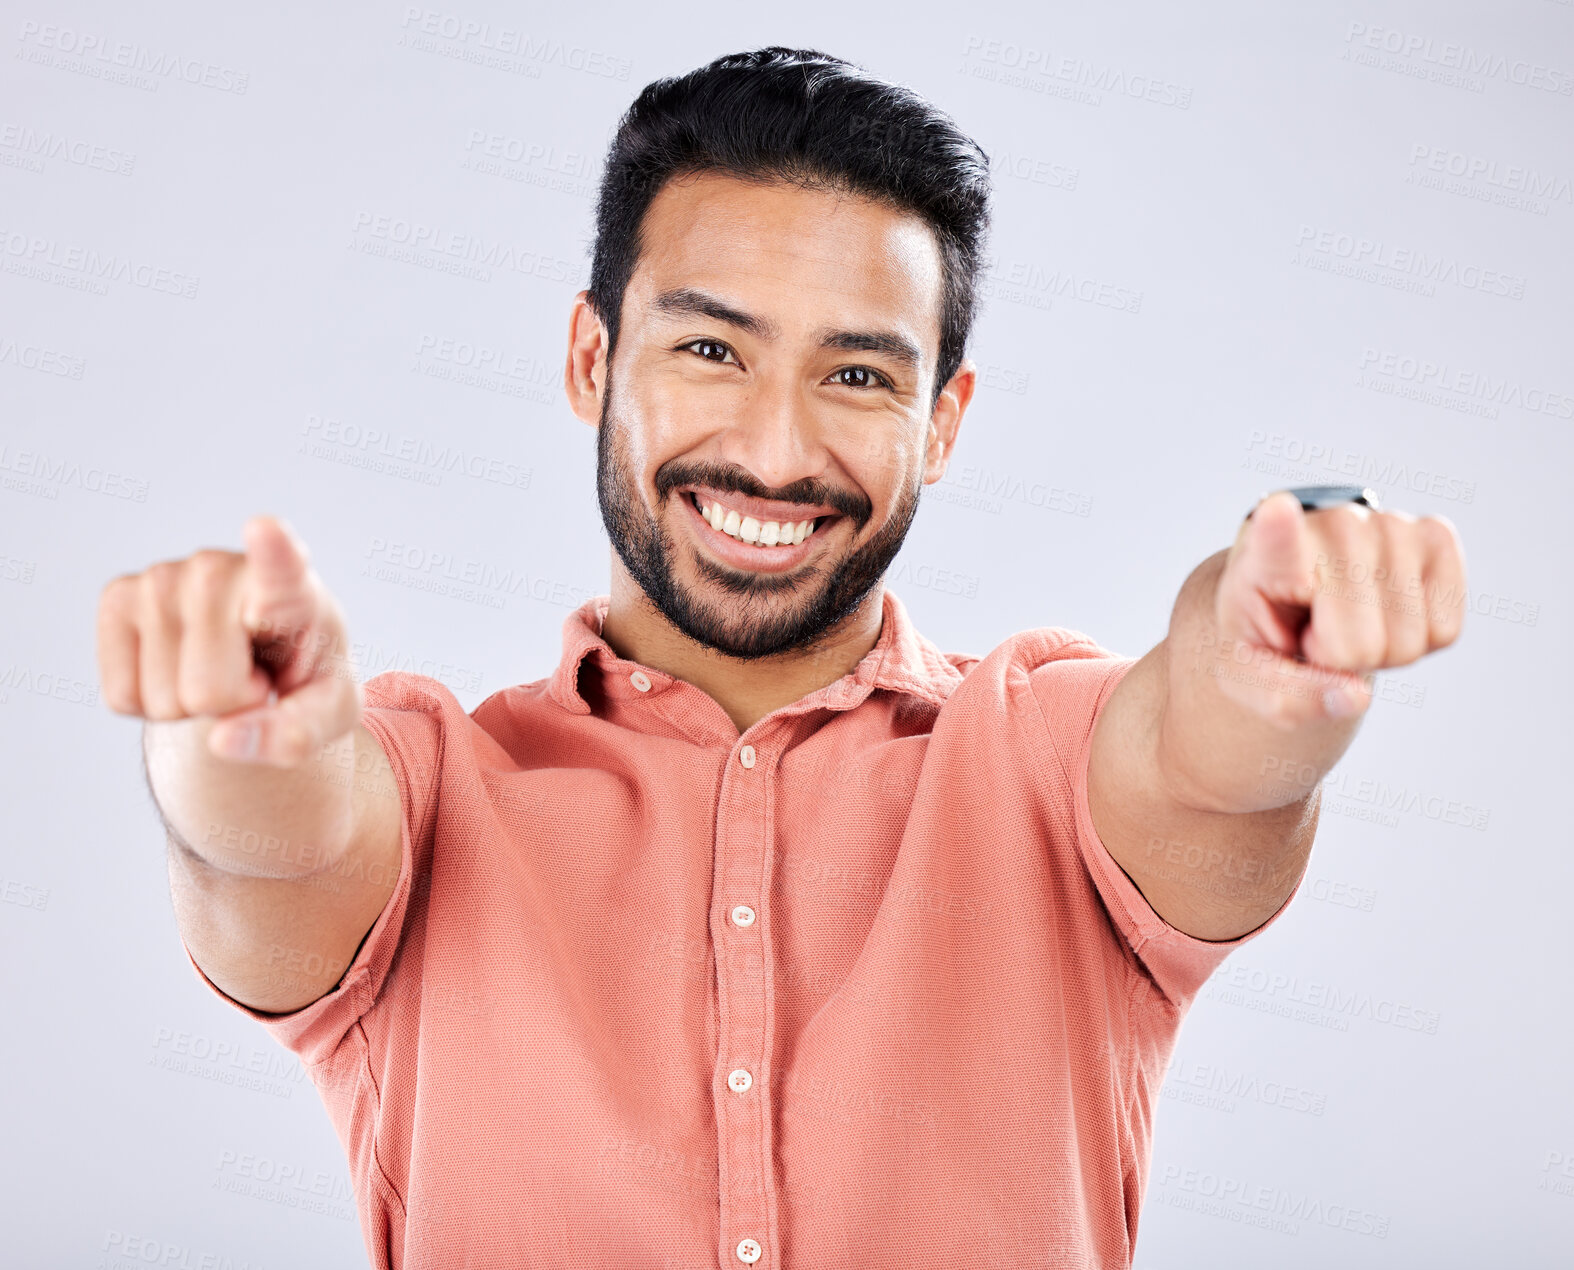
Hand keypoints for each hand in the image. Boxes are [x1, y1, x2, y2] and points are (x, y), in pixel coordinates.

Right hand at [96, 516, 361, 765]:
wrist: (260, 659)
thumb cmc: (304, 675)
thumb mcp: (329, 714)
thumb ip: (296, 734)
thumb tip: (224, 741)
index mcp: (294, 589)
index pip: (281, 568)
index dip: (273, 552)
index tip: (265, 529)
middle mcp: (222, 568)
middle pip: (209, 689)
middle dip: (231, 706)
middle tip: (253, 676)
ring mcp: (163, 576)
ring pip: (163, 698)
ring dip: (190, 706)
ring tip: (219, 668)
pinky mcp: (118, 596)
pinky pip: (121, 695)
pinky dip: (149, 705)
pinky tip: (178, 668)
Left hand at [1208, 491, 1466, 726]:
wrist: (1296, 597)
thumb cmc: (1267, 632)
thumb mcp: (1250, 677)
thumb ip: (1289, 698)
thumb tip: (1354, 698)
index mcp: (1263, 557)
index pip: (1275, 541)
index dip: (1279, 531)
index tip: (1277, 511)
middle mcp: (1329, 524)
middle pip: (1361, 643)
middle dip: (1343, 660)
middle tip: (1317, 633)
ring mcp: (1387, 523)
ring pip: (1409, 640)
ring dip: (1382, 650)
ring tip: (1348, 620)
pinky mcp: (1437, 535)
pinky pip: (1446, 629)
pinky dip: (1422, 639)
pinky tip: (1385, 611)